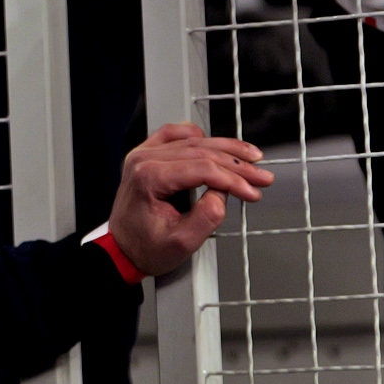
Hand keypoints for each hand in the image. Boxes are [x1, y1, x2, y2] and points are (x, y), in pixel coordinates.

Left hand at [108, 123, 273, 276]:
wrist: (121, 249)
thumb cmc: (145, 247)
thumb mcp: (181, 243)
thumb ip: (206, 218)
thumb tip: (223, 194)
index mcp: (149, 177)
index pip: (202, 169)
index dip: (233, 179)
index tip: (253, 191)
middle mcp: (144, 159)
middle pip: (201, 151)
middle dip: (237, 164)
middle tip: (262, 176)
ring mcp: (144, 153)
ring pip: (192, 141)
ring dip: (225, 148)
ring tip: (251, 157)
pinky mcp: (148, 154)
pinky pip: (175, 134)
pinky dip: (199, 137)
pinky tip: (217, 144)